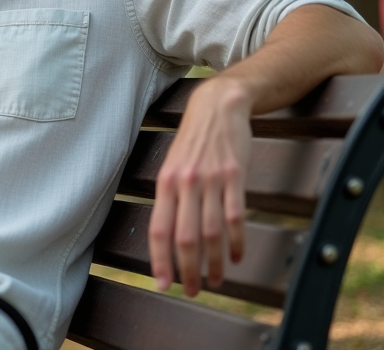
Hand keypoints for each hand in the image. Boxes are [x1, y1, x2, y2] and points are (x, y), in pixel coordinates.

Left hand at [148, 79, 251, 296]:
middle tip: (193, 291)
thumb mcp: (173, 166)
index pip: (158, 229)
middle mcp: (184, 183)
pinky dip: (237, 241)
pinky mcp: (234, 175)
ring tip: (217, 281)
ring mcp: (210, 179)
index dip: (160, 260)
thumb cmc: (193, 141)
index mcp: (165, 182)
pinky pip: (236, 216)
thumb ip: (170, 197)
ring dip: (215, 262)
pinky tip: (237, 256)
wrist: (218, 106)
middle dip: (188, 270)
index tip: (163, 285)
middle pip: (184, 237)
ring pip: (211, 232)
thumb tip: (167, 236)